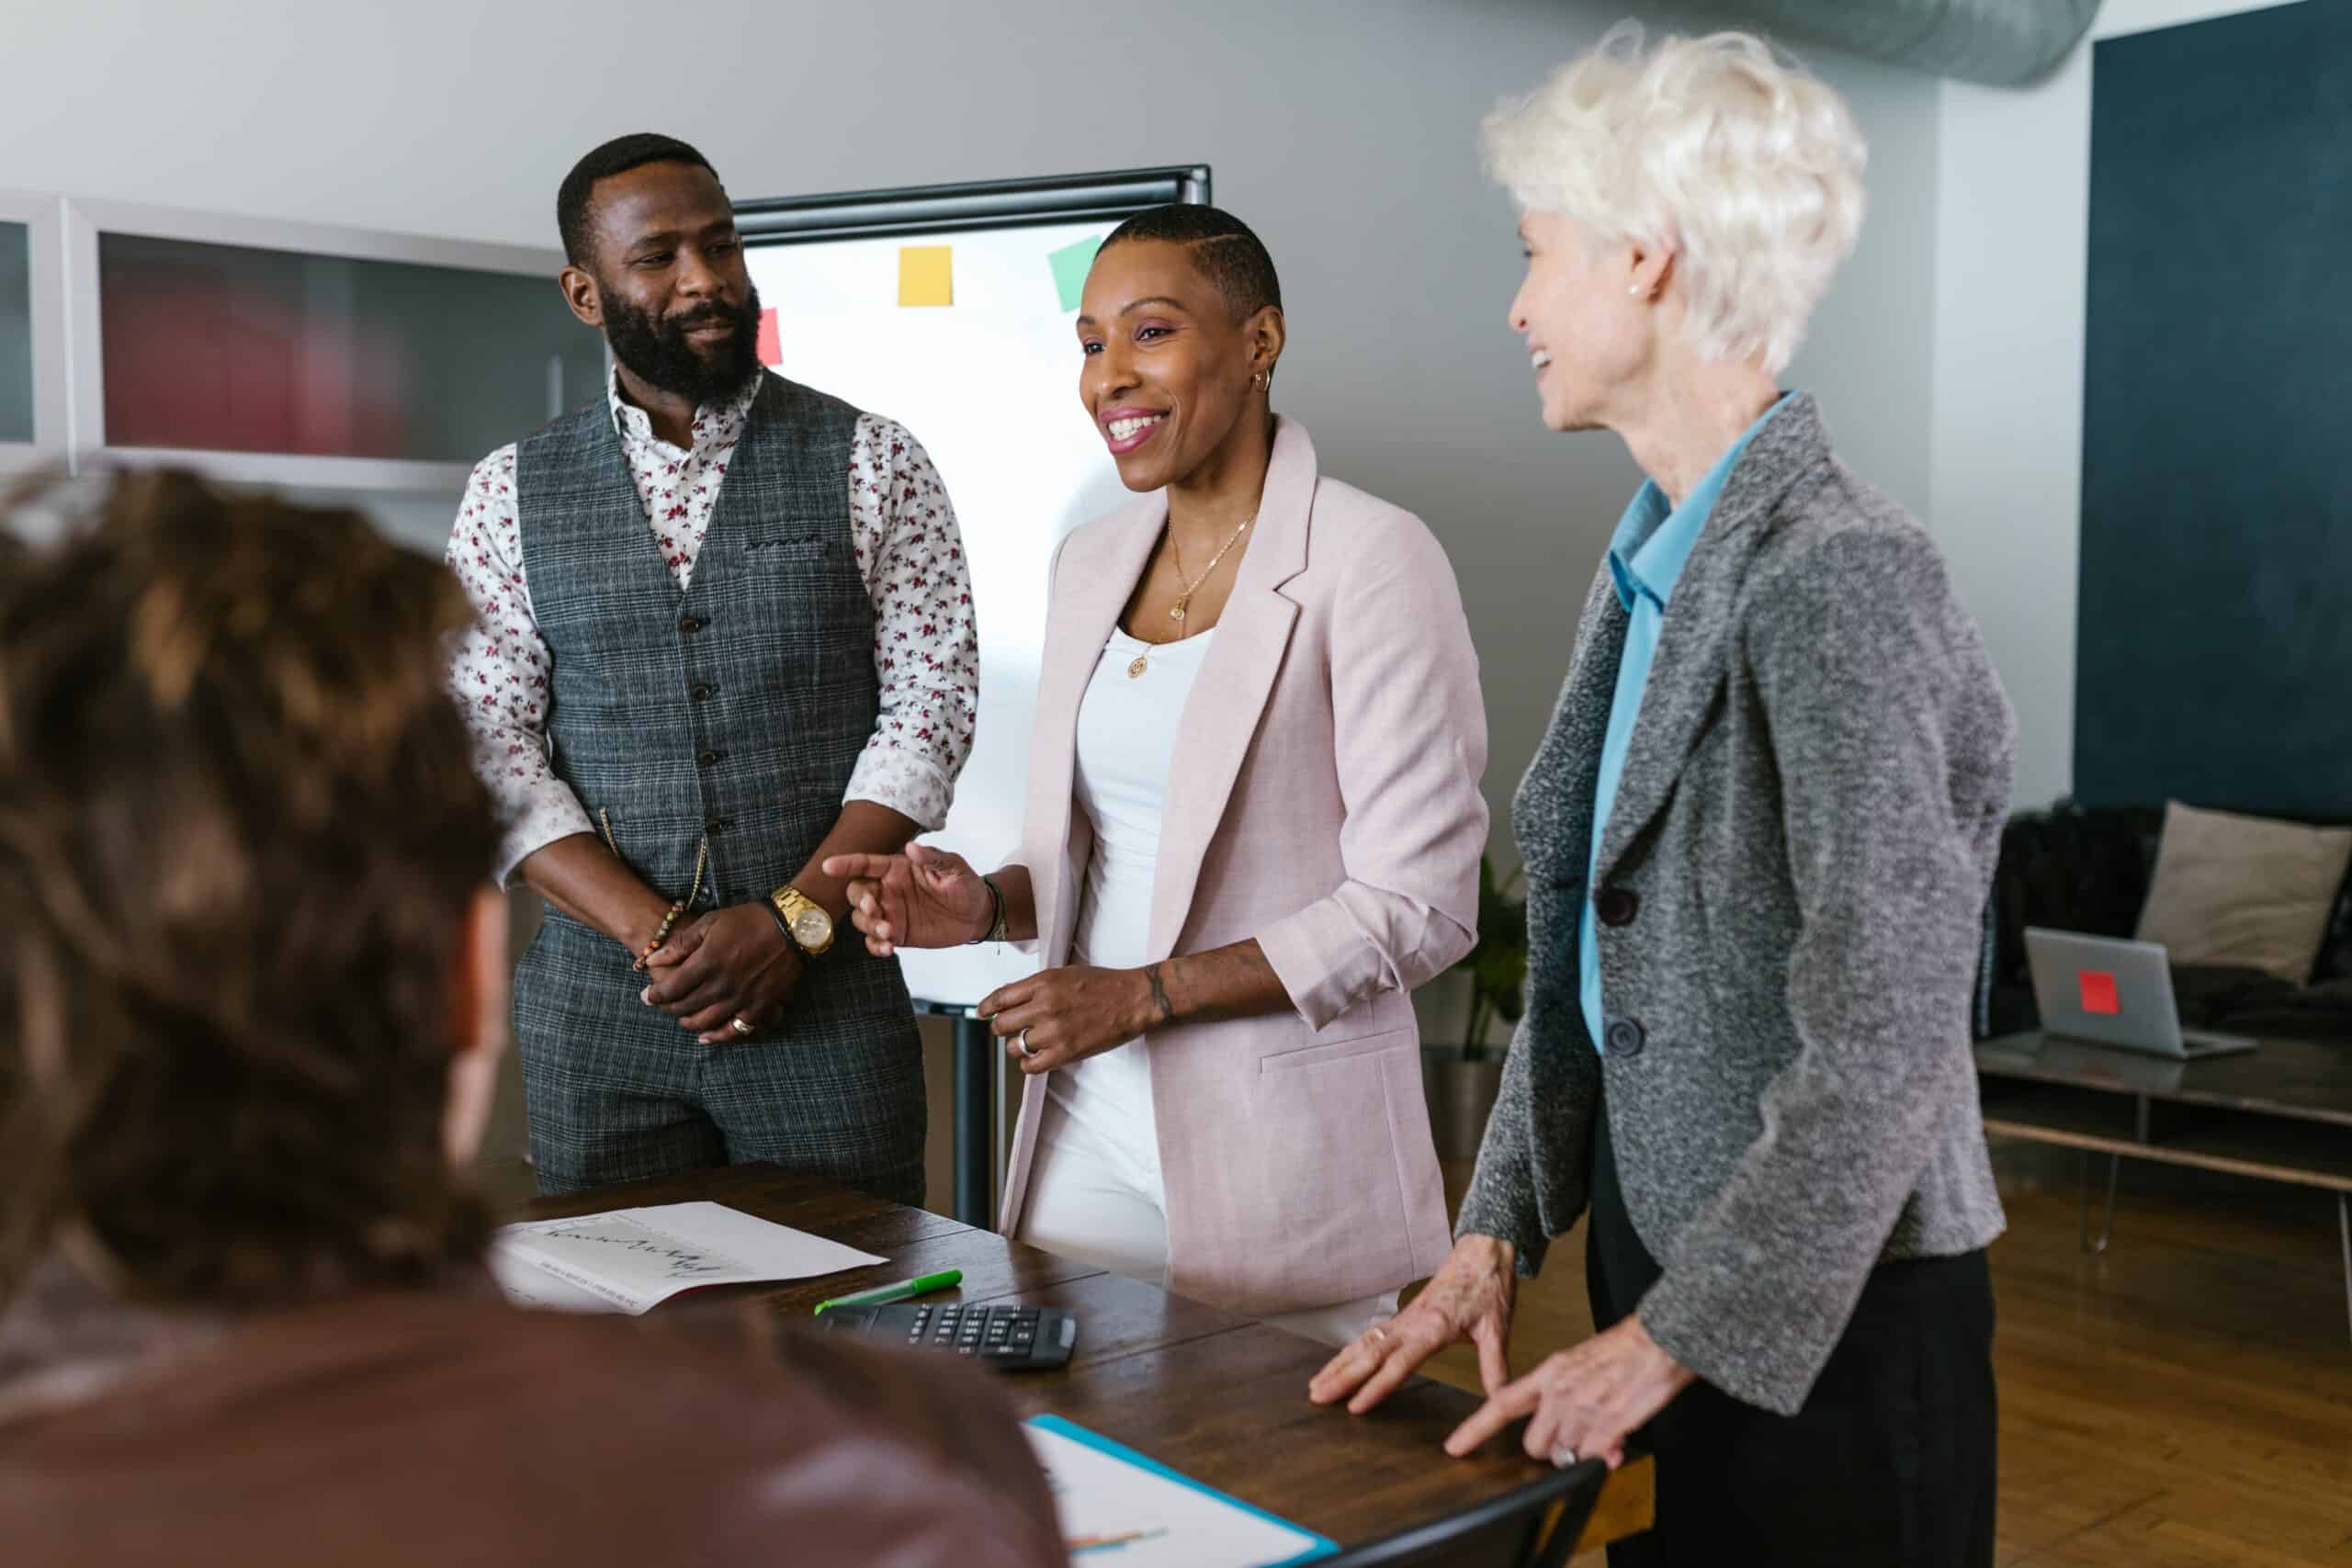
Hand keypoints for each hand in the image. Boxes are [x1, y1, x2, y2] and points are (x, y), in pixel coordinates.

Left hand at [641, 904, 804, 1042]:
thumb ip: (680, 945)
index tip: (646, 997)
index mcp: (706, 963)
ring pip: (706, 1022)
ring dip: (689, 1023)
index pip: (670, 989)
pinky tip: (707, 1037)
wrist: (791, 926)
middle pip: (685, 1007)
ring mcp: (741, 999)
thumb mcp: (710, 923)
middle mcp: (721, 985)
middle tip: (662, 1005)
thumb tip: (652, 959)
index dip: (654, 996)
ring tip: (682, 1018)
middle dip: (668, 1008)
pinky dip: (719, 1036)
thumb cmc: (748, 920)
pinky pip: (735, 1030)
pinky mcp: (759, 1006)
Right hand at [822, 844, 992, 954]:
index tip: (828, 867)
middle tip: (875, 910)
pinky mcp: (897, 934)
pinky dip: (875, 945)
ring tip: (889, 933)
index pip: (866, 864)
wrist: (978, 915)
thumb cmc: (966, 885)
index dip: (846, 863)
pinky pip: (874, 940)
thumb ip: (933, 858)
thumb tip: (912, 848)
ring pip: (861, 919)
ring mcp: (890, 912)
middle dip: (859, 901)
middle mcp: (889, 890)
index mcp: (898, 868)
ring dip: (869, 926)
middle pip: (857, 893)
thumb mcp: (955, 867)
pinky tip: (887, 948)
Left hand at [977, 966, 1157, 1074]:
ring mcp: (1054, 1031)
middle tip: (1008, 1029)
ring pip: (1014, 1046)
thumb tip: (1009, 998)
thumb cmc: (1103, 984)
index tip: (982, 1013)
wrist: (1133, 999)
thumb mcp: (1064, 973)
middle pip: (1001, 1024)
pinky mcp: (1066, 1052)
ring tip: (1028, 1043)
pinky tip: (1036, 1057)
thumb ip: (1036, 985)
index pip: (1000, 997)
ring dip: (1016, 1046)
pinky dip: (1028, 1063)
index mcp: (1043, 982)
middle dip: (1000, 1027)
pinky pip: (1031, 1065)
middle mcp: (1044, 1006)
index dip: (986, 1007)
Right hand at [1310, 1233, 1517, 1411]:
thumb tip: (1500, 1399)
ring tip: (1315, 1385)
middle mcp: (1411, 1323)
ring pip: (1363, 1343)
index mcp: (1432, 1328)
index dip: (1376, 1386)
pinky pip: (1371, 1336)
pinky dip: (1350, 1350)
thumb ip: (1495, 1365)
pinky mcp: (1405, 1315)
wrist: (1483, 1251)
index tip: (1353, 1406)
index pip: (1399, 1364)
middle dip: (1341, 1376)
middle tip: (1315, 1396)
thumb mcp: (1498, 1327)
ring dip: (1338, 1364)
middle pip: (1369, 1354)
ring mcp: (1404, 1318)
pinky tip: (1339, 1363)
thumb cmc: (1490, 1286)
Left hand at [1441, 1314, 1694, 1470]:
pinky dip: (1602, 1457)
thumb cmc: (1625, 1349)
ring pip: (1564, 1454)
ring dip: (1579, 1452)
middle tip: (1570, 1440)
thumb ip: (1571, 1399)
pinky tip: (1614, 1442)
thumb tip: (1573, 1437)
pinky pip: (1593, 1458)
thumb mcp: (1584, 1364)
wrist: (1660, 1340)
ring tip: (1598, 1430)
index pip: (1502, 1403)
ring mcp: (1583, 1410)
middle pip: (1533, 1443)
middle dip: (1549, 1450)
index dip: (1476, 1429)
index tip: (1455, 1446)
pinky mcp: (1609, 1424)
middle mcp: (1560, 1392)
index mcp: (1549, 1372)